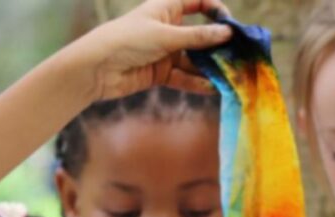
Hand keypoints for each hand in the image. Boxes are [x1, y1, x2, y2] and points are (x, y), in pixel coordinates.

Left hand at [65, 0, 233, 100]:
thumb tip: (227, 33)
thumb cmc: (126, 40)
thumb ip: (197, 37)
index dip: (214, 9)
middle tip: (237, 55)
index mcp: (166, 9)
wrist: (96, 69)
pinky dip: (198, 83)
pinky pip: (185, 77)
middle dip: (217, 45)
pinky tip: (212, 88)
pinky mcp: (161, 73)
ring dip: (210, 67)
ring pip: (194, 59)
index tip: (230, 23)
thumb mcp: (165, 36)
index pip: (196, 3)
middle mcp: (168, 29)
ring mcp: (165, 52)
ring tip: (229, 76)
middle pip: (199, 35)